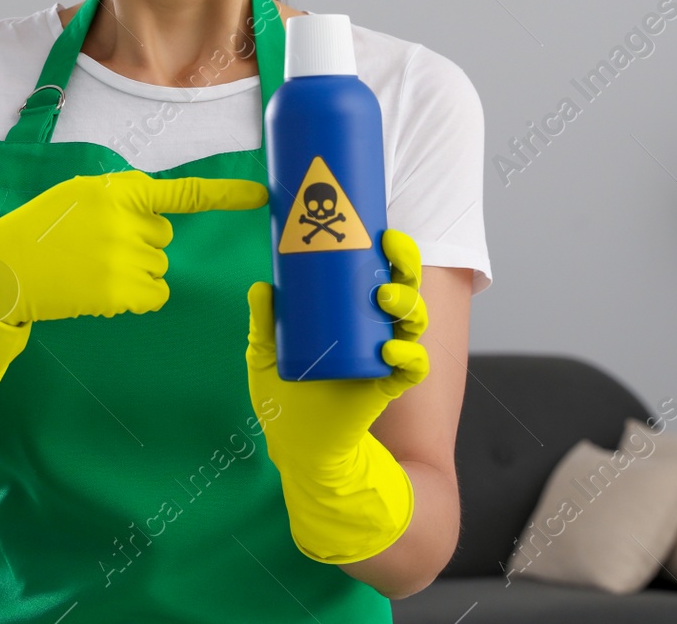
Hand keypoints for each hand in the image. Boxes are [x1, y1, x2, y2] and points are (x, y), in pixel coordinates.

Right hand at [0, 170, 268, 417]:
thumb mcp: (79, 198)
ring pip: (158, 269)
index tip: (262, 195)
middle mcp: (126, 220)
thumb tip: (160, 223)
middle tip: (93, 247)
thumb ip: (121, 201)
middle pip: (163, 238)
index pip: (182, 193)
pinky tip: (96, 290)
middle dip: (137, 244)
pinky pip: (151, 296)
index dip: (226, 195)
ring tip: (88, 269)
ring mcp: (123, 257)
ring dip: (132, 272)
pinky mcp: (119, 291)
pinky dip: (131, 298)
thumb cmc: (40, 232)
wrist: (2, 269)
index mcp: (118, 190)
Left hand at [246, 227, 429, 562]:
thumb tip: (262, 286)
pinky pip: (412, 368)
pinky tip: (390, 352)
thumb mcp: (266, 353)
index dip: (390, 250)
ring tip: (385, 299)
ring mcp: (384, 358)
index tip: (381, 230)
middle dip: (406, 266)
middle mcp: (375, 331)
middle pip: (405, 288)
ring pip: (414, 323)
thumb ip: (264, 322)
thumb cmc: (285, 396)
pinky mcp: (386, 387)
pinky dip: (408, 358)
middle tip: (390, 251)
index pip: (379, 272)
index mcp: (352, 314)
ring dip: (408, 305)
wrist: (296, 446)